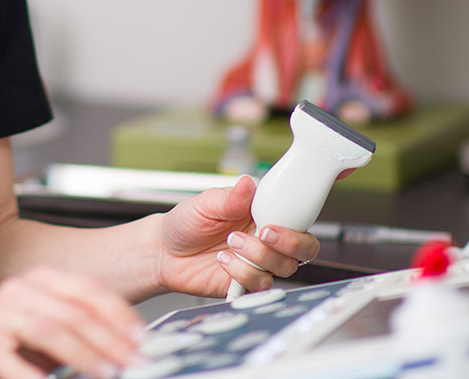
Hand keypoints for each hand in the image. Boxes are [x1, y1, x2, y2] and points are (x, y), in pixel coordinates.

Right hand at [0, 265, 141, 378]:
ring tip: (108, 374)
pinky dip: (37, 376)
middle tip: (133, 362)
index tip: (142, 339)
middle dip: (110, 340)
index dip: (119, 314)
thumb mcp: (43, 335)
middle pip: (74, 311)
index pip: (89, 289)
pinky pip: (15, 361)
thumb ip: (77, 336)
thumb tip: (124, 352)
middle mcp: (19, 291)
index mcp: (39, 281)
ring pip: (51, 329)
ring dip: (85, 355)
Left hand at [155, 176, 319, 296]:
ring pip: (283, 267)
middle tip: (261, 234)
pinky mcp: (246, 283)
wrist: (165, 251)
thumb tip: (248, 184)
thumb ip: (230, 197)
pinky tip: (223, 261)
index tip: (272, 223)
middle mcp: (266, 240)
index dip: (295, 224)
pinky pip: (259, 285)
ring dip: (257, 256)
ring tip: (230, 243)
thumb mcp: (206, 203)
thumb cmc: (187, 223)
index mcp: (263, 215)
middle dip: (289, 244)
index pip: (297, 219)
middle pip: (304, 249)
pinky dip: (243, 274)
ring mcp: (258, 263)